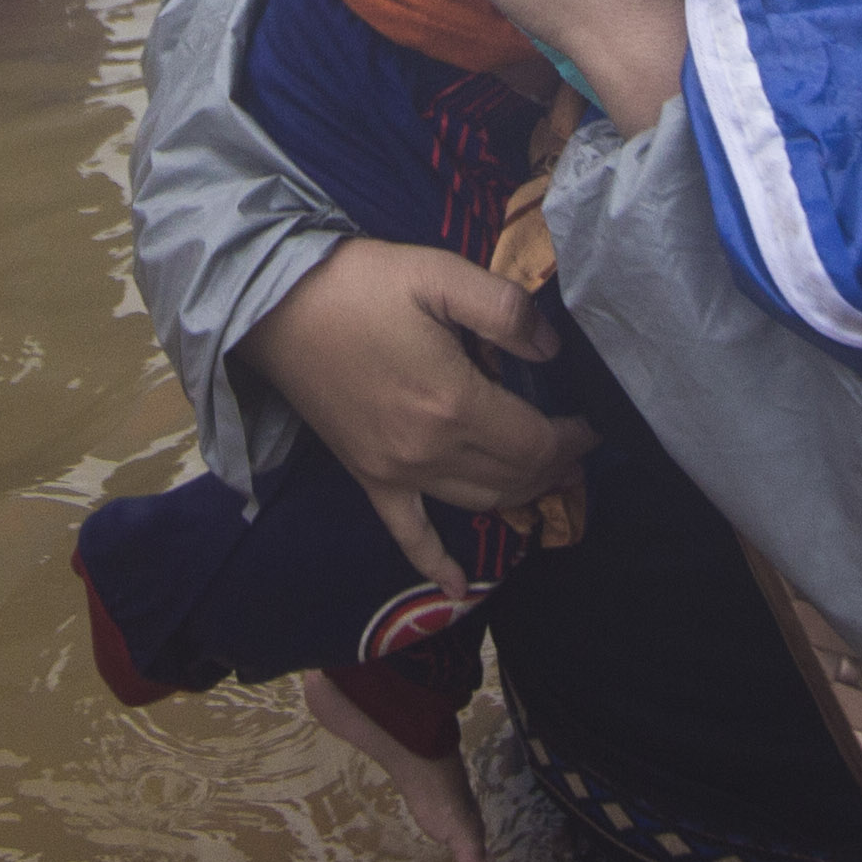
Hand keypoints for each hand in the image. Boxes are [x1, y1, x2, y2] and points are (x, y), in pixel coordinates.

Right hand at [240, 235, 590, 595]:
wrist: (271, 306)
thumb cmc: (359, 284)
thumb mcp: (439, 272)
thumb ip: (504, 309)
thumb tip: (551, 351)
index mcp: (455, 404)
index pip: (537, 442)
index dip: (573, 438)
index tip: (591, 421)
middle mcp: (430, 452)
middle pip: (515, 477)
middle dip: (555, 466)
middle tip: (576, 446)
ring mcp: (396, 473)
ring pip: (478, 502)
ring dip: (520, 496)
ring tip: (546, 477)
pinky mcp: (368, 478)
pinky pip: (407, 533)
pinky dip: (434, 563)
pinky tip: (455, 588)